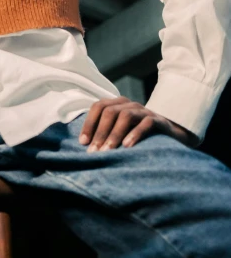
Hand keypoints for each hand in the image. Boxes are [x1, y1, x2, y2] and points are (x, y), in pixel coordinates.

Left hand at [79, 96, 197, 151]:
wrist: (174, 135)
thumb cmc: (141, 135)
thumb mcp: (122, 131)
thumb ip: (107, 132)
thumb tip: (85, 146)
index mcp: (118, 104)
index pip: (99, 106)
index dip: (89, 123)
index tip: (83, 143)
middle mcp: (130, 104)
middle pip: (109, 112)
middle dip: (99, 132)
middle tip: (94, 153)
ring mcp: (145, 111)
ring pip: (125, 116)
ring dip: (114, 135)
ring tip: (107, 152)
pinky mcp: (159, 120)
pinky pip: (146, 123)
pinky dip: (135, 134)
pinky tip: (127, 147)